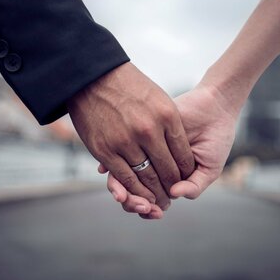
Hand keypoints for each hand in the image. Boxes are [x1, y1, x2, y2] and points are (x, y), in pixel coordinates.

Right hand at [67, 62, 194, 212]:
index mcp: (167, 116)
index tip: (184, 179)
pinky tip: (141, 196)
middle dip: (172, 187)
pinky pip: (125, 178)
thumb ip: (171, 124)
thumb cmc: (129, 86)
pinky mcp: (105, 150)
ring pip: (147, 178)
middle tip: (173, 198)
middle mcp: (148, 130)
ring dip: (155, 194)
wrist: (94, 76)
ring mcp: (126, 141)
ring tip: (160, 203)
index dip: (185, 171)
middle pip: (167, 170)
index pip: (183, 155)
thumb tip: (180, 148)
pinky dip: (135, 190)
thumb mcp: (159, 99)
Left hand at [100, 84, 237, 216]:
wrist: (215, 108)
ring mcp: (144, 152)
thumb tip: (173, 194)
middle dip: (132, 203)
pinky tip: (112, 170)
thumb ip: (194, 186)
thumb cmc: (216, 140)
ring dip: (121, 189)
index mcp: (167, 181)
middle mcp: (152, 168)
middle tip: (142, 206)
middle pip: (131, 192)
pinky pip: (119, 150)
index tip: (155, 212)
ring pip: (122, 174)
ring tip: (126, 194)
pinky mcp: (139, 135)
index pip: (149, 201)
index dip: (148, 210)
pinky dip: (112, 164)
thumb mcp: (209, 169)